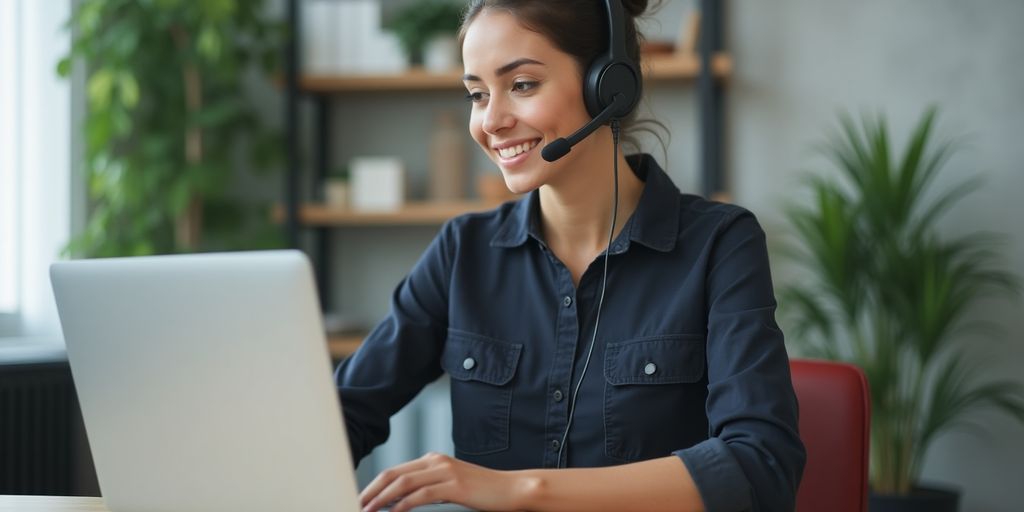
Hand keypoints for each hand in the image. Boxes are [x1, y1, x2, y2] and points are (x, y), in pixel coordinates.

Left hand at [359, 452, 524, 511]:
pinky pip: (421, 495)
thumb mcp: (451, 486)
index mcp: (433, 460)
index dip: (374, 485)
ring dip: (381, 499)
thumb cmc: (483, 491)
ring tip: (368, 511)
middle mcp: (436, 461)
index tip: (362, 500)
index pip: (395, 471)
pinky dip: (403, 505)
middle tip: (356, 505)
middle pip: (393, 474)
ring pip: (403, 483)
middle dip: (371, 491)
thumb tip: (401, 501)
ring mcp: (445, 471)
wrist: (513, 489)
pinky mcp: (454, 485)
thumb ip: (428, 488)